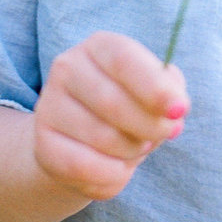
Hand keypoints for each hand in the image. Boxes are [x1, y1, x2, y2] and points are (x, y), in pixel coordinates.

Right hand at [30, 31, 189, 202]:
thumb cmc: (130, 112)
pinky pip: (83, 165)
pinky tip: (116, 168)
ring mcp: (50, 104)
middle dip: (150, 128)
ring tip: (133, 147)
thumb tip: (175, 108)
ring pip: (103, 138)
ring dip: (132, 152)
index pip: (124, 60)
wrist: (84, 144)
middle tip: (163, 135)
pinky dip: (112, 175)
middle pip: (115, 103)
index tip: (180, 110)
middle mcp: (68, 67)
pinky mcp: (42, 142)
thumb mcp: (155, 93)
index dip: (155, 87)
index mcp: (100, 46)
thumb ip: (171, 92)